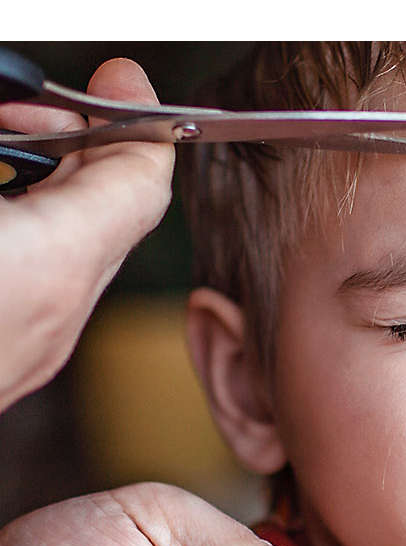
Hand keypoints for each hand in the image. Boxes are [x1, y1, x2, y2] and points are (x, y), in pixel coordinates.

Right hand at [0, 58, 174, 412]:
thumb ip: (3, 132)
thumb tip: (14, 101)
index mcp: (46, 264)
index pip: (140, 180)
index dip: (134, 118)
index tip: (117, 81)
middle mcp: (52, 316)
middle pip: (114, 214)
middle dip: (81, 148)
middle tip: (36, 109)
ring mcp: (27, 352)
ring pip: (76, 253)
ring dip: (47, 192)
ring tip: (2, 152)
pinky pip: (34, 288)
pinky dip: (22, 240)